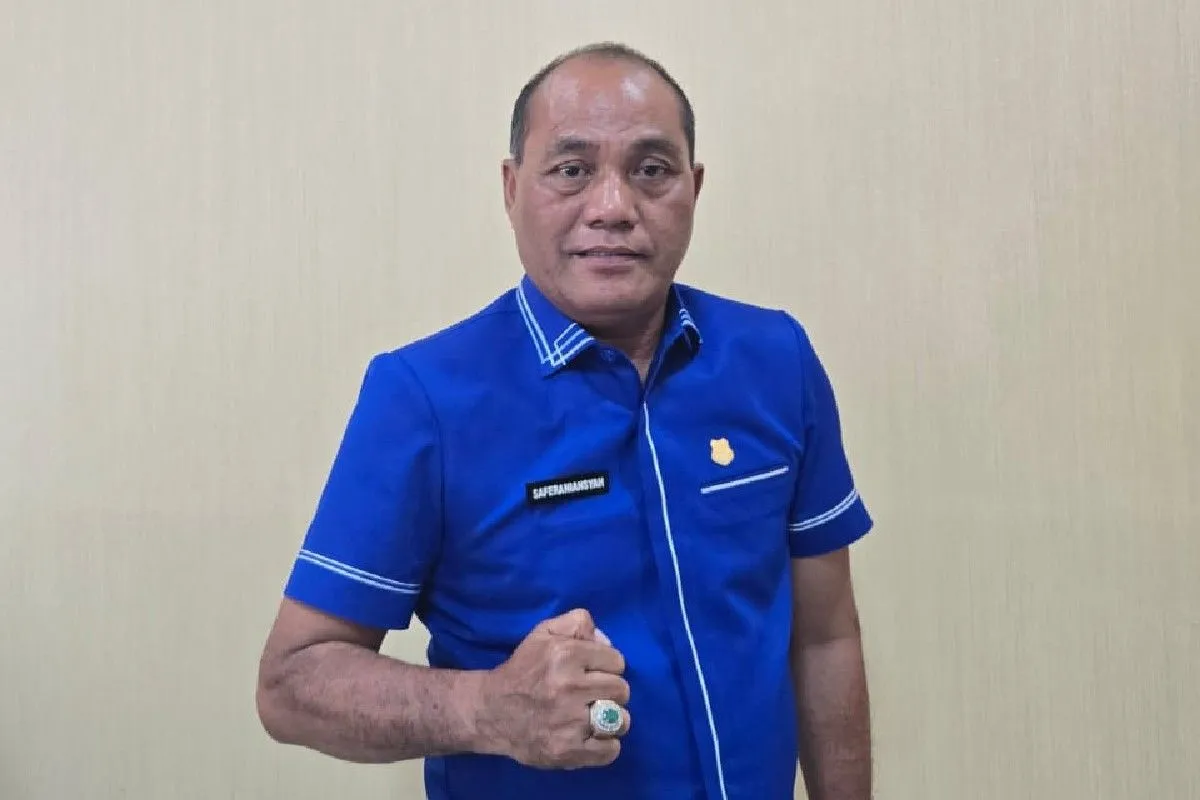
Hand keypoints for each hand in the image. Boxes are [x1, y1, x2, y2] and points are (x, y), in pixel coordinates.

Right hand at [477, 608, 630, 768]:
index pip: (617, 661)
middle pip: (621, 690)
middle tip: (592, 696)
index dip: (606, 666)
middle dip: (611, 692)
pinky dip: (606, 746)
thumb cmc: (522, 670)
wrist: (491, 712)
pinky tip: (591, 738)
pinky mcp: (567, 750)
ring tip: (594, 718)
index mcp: (566, 654)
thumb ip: (576, 624)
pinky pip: (610, 750)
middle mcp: (569, 687)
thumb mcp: (543, 634)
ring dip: (612, 720)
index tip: (592, 673)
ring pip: (621, 720)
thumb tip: (606, 641)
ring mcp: (570, 722)